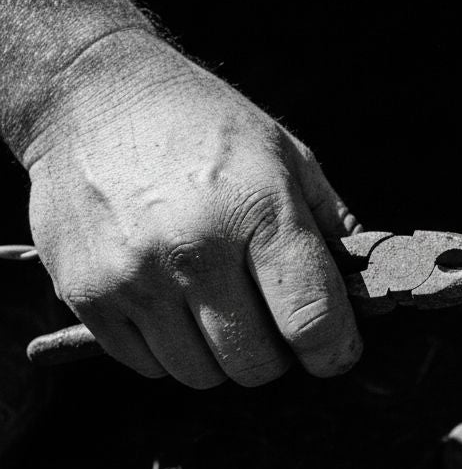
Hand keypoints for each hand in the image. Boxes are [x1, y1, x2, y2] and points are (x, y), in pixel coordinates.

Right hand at [23, 29, 362, 386]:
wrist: (91, 93)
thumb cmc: (205, 126)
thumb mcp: (288, 156)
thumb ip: (332, 229)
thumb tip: (368, 295)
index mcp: (259, 211)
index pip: (312, 323)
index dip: (334, 351)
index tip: (334, 350)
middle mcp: (195, 250)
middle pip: (257, 364)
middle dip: (276, 353)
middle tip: (270, 319)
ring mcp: (134, 277)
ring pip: (201, 374)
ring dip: (220, 354)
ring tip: (218, 305)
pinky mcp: (85, 294)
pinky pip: (147, 365)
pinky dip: (168, 349)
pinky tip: (172, 302)